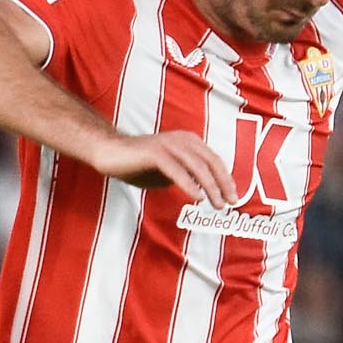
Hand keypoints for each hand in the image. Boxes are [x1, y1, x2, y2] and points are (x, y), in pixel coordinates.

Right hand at [93, 130, 230, 206]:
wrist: (109, 153)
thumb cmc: (140, 163)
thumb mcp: (170, 171)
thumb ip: (187, 177)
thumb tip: (205, 191)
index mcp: (189, 141)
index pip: (214, 160)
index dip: (226, 179)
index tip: (233, 197)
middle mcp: (182, 140)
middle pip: (211, 162)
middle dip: (223, 184)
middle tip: (230, 203)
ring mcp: (168, 144)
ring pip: (197, 166)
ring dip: (210, 186)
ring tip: (216, 203)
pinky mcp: (154, 152)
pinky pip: (176, 170)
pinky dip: (189, 184)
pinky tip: (196, 197)